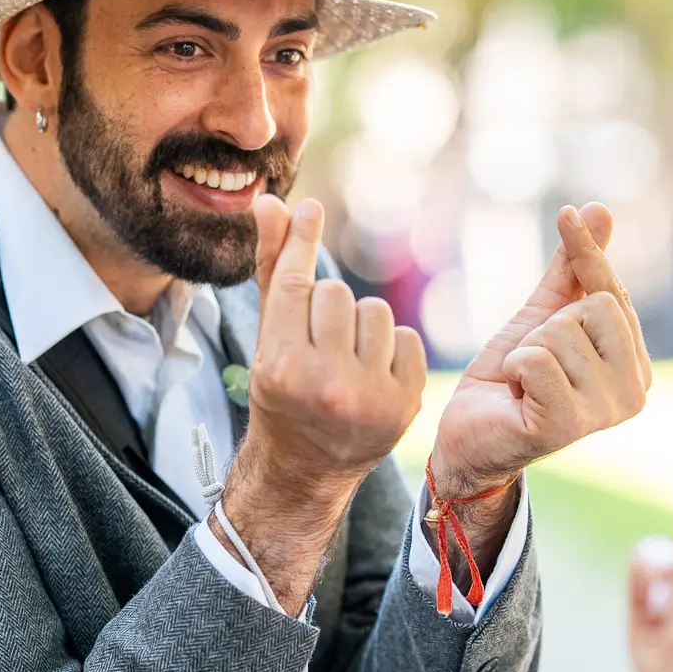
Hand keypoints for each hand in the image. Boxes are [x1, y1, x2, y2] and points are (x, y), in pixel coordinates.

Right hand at [215, 195, 425, 611]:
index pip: (296, 284)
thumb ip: (272, 269)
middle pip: (336, 293)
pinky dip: (391, 349)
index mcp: (280, 367)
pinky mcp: (404, 405)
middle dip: (327, 307)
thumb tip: (271, 202)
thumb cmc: (282, 393)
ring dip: (361, 326)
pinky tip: (373, 373)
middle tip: (318, 344)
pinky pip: (406, 338)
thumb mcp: (266, 337)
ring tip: (346, 358)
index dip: (302, 241)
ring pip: (375, 312)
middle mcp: (325, 383)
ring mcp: (368, 397)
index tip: (310, 208)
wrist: (306, 469)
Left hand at [430, 203, 651, 507]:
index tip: (565, 213)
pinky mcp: (569, 424)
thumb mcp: (542, 315)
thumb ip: (574, 268)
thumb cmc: (512, 378)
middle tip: (534, 362)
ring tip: (526, 383)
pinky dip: (515, 369)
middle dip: (546, 326)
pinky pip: (537, 359)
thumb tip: (600, 209)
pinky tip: (518, 396)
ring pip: (560, 332)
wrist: (470, 434)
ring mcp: (606, 412)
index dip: (584, 253)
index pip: (612, 292)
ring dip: (527, 351)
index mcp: (637, 366)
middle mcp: (635, 391)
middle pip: (592, 307)